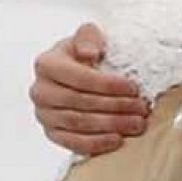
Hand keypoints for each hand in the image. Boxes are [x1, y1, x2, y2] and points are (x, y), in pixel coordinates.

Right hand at [29, 22, 148, 154]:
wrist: (76, 74)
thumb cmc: (84, 55)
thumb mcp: (87, 37)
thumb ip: (88, 37)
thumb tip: (89, 54)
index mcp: (46, 64)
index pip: (79, 77)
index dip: (108, 84)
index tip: (133, 88)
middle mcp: (40, 91)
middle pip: (80, 102)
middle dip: (115, 106)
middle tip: (141, 108)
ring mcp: (44, 114)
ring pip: (79, 123)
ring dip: (111, 125)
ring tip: (136, 123)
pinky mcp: (51, 133)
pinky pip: (73, 142)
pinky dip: (96, 143)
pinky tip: (117, 139)